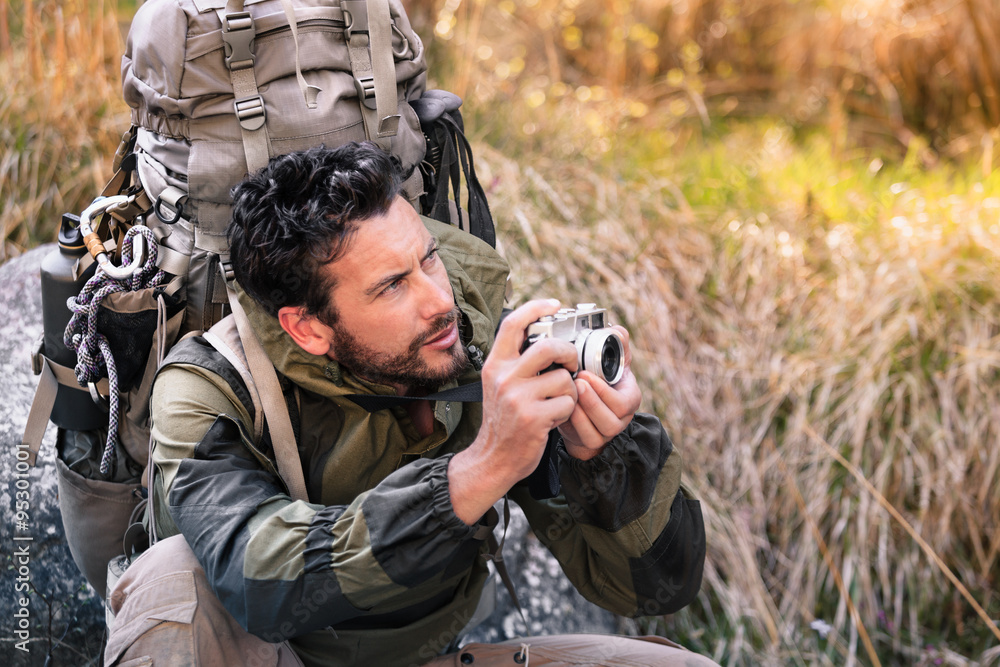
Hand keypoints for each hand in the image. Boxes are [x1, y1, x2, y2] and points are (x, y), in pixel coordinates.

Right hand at [448, 299, 578, 523]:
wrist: (493, 458)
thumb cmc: (504, 419)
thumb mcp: (500, 384)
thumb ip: (517, 362)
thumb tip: (547, 337)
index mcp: (496, 364)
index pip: (513, 324)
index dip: (535, 308)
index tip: (554, 304)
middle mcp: (504, 377)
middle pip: (549, 347)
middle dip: (568, 354)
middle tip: (570, 363)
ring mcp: (518, 398)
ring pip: (564, 379)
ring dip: (569, 391)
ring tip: (557, 402)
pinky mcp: (533, 418)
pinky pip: (567, 404)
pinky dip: (567, 411)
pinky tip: (554, 418)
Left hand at [557, 325, 640, 460]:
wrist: (584, 407)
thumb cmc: (597, 381)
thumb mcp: (608, 363)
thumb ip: (615, 344)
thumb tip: (616, 331)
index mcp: (629, 399)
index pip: (624, 403)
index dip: (604, 391)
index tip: (585, 374)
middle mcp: (620, 420)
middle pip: (611, 420)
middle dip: (591, 401)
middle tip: (575, 382)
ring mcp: (605, 434)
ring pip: (596, 431)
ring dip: (580, 413)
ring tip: (568, 394)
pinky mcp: (589, 441)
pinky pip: (582, 437)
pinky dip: (572, 423)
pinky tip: (562, 408)